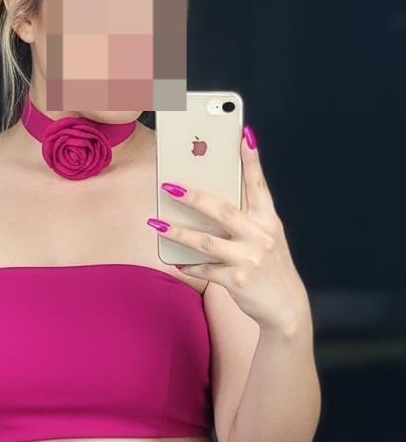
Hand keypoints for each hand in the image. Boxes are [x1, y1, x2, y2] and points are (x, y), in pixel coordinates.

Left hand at [147, 128, 308, 332]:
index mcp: (269, 219)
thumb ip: (246, 217)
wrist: (285, 306)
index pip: (259, 184)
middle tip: (169, 186)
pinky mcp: (238, 281)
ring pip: (206, 241)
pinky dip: (188, 265)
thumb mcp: (266, 237)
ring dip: (178, 231)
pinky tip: (175, 259)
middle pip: (222, 210)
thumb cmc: (269, 265)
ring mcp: (249, 258)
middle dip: (193, 196)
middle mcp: (261, 235)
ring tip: (156, 224)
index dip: (251, 160)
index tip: (242, 135)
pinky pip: (205, 269)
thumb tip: (210, 199)